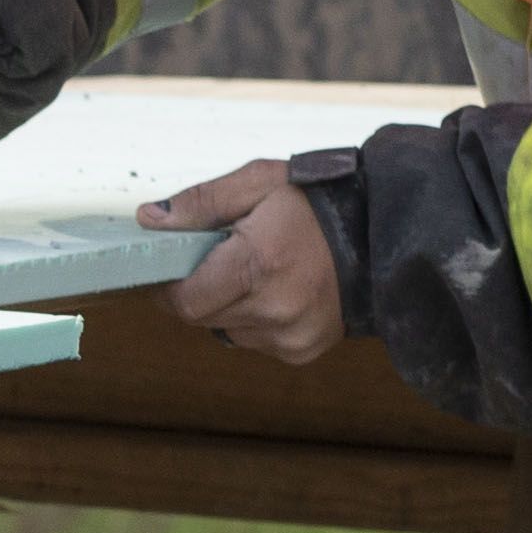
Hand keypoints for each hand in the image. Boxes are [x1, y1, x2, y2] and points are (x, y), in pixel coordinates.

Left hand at [142, 158, 341, 363]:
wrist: (382, 231)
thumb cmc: (318, 201)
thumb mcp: (259, 182)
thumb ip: (201, 202)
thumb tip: (149, 220)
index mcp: (257, 264)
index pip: (185, 301)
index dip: (170, 287)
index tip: (172, 268)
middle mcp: (273, 308)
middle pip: (202, 317)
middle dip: (201, 290)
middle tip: (223, 258)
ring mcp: (290, 335)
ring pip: (228, 330)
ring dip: (229, 305)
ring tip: (259, 271)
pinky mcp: (302, 350)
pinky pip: (257, 341)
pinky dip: (256, 319)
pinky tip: (280, 290)